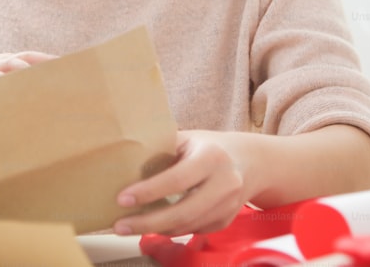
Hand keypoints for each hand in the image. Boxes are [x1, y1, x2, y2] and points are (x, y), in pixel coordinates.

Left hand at [112, 130, 245, 236]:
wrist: (250, 161)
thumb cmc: (208, 147)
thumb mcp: (187, 139)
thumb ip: (161, 149)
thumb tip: (122, 163)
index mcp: (211, 157)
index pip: (177, 179)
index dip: (148, 192)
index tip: (122, 199)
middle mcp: (225, 183)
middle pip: (182, 212)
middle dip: (147, 222)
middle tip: (119, 226)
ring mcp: (229, 206)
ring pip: (187, 226)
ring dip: (155, 230)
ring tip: (129, 226)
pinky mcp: (226, 221)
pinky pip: (194, 230)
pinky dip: (171, 230)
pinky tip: (153, 226)